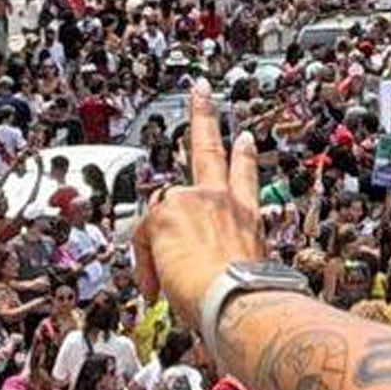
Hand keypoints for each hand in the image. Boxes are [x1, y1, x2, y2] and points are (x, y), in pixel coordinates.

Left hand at [133, 81, 264, 330]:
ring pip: (162, 203)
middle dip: (206, 115)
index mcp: (247, 218)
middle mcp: (224, 201)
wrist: (238, 298)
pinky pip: (143, 238)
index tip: (244, 139)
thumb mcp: (241, 279)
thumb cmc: (245, 300)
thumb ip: (223, 272)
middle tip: (201, 88)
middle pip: (211, 149)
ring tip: (156, 265)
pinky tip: (153, 285)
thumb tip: (198, 288)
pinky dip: (145, 264)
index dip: (244, 156)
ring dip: (153, 234)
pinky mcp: (167, 209)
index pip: (244, 177)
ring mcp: (196, 200)